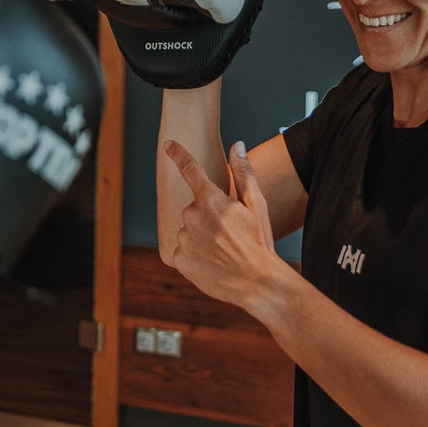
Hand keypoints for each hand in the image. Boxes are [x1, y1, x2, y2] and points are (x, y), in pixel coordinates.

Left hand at [164, 139, 286, 316]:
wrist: (257, 283)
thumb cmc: (259, 241)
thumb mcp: (256, 205)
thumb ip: (244, 172)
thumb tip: (237, 144)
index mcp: (211, 199)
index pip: (189, 169)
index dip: (177, 154)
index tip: (168, 144)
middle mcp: (192, 216)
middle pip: (194, 208)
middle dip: (207, 216)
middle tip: (229, 232)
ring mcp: (183, 238)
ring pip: (188, 230)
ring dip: (201, 235)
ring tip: (223, 250)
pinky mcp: (179, 259)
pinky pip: (183, 250)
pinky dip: (195, 254)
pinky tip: (212, 262)